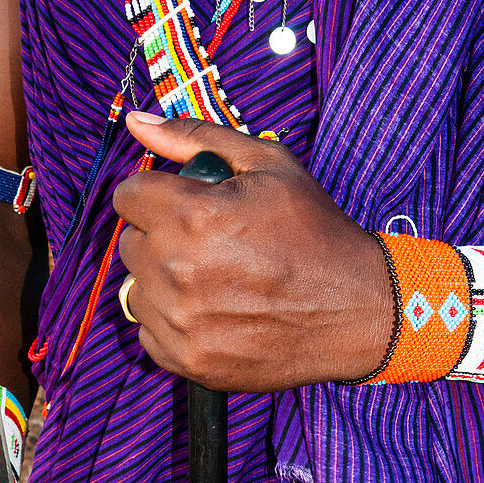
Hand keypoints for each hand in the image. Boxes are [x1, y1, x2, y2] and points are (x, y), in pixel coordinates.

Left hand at [115, 113, 393, 392]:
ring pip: (137, 289)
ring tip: (215, 280)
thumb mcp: (268, 166)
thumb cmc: (315, 233)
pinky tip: (214, 312)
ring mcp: (180, 322)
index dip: (156, 195)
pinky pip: (149, 331)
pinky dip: (172, 322)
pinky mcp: (187, 360)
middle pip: (131, 242)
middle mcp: (178, 271)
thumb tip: (136, 122)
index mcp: (194, 215)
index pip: (127, 196)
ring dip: (164, 281)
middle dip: (162, 236)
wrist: (356, 310)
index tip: (183, 205)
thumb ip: (195, 138)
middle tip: (210, 243)